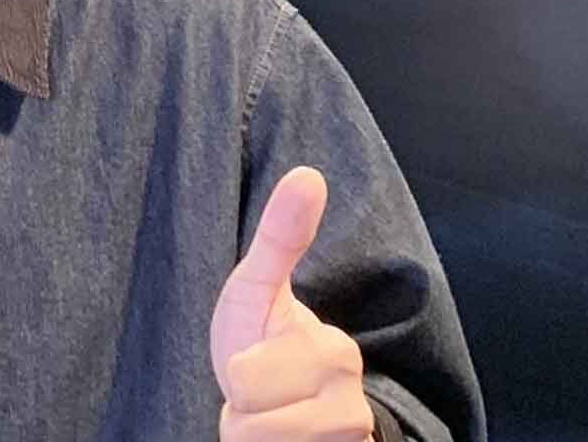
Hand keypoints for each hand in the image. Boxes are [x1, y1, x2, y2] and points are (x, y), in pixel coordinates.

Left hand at [209, 166, 374, 441]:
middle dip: (241, 408)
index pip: (245, 377)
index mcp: (335, 353)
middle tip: (261, 392)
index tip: (259, 358)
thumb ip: (281, 236)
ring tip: (267, 417)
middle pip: (251, 420)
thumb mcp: (259, 287)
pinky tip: (276, 440)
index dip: (237, 372)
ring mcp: (344, 438)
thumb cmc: (261, 339)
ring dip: (249, 435)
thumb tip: (308, 173)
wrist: (276, 403)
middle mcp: (350, 405)